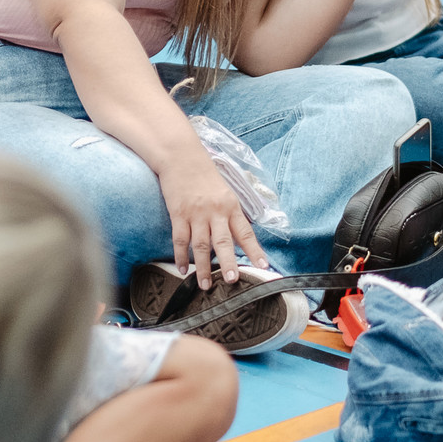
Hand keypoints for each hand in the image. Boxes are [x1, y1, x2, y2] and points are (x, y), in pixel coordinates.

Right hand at [157, 155, 265, 286]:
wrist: (181, 156)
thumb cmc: (204, 174)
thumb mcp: (225, 192)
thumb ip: (231, 214)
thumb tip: (239, 237)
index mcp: (231, 206)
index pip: (246, 232)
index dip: (255, 250)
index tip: (264, 266)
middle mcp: (215, 211)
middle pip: (224, 242)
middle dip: (228, 263)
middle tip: (232, 281)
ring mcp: (196, 213)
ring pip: (201, 245)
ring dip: (202, 267)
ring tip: (205, 285)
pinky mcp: (178, 214)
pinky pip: (180, 239)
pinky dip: (180, 256)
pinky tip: (181, 269)